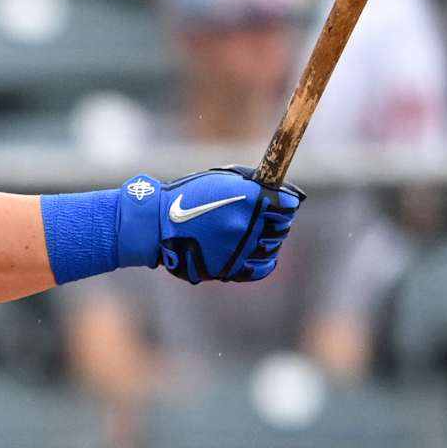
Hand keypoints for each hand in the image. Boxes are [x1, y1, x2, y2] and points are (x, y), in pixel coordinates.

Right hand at [113, 166, 301, 284]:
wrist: (158, 224)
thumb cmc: (190, 194)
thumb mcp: (223, 178)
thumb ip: (256, 183)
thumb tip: (289, 193)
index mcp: (247, 199)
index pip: (287, 205)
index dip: (285, 202)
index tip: (279, 202)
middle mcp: (247, 225)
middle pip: (282, 226)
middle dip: (276, 220)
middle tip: (262, 217)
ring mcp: (240, 249)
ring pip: (273, 247)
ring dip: (267, 240)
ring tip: (250, 233)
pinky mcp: (232, 269)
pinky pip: (262, 267)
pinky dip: (262, 260)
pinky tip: (252, 251)